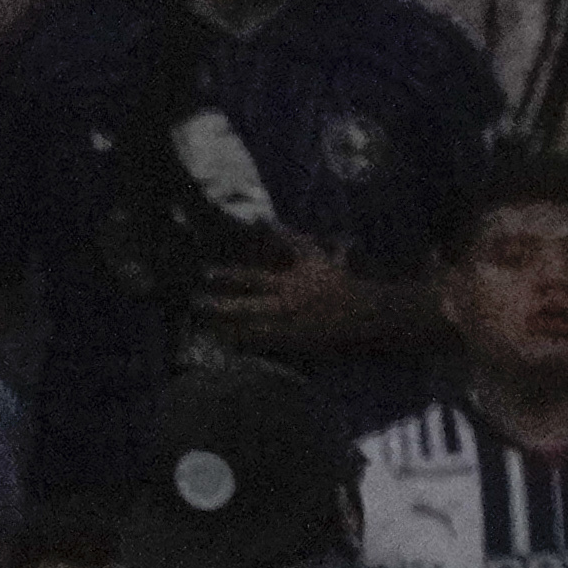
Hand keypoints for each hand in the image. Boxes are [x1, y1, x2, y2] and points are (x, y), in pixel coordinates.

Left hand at [195, 239, 422, 354]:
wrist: (372, 315)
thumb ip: (293, 240)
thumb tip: (268, 220)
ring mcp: (291, 326)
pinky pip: (269, 346)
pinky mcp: (299, 344)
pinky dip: (250, 346)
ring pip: (253, 327)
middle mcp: (287, 303)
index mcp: (290, 282)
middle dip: (220, 304)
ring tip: (209, 330)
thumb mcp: (319, 258)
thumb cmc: (345, 285)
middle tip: (196, 303)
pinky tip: (233, 347)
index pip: (251, 278)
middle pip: (246, 305)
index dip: (226, 276)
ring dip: (230, 328)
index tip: (205, 274)